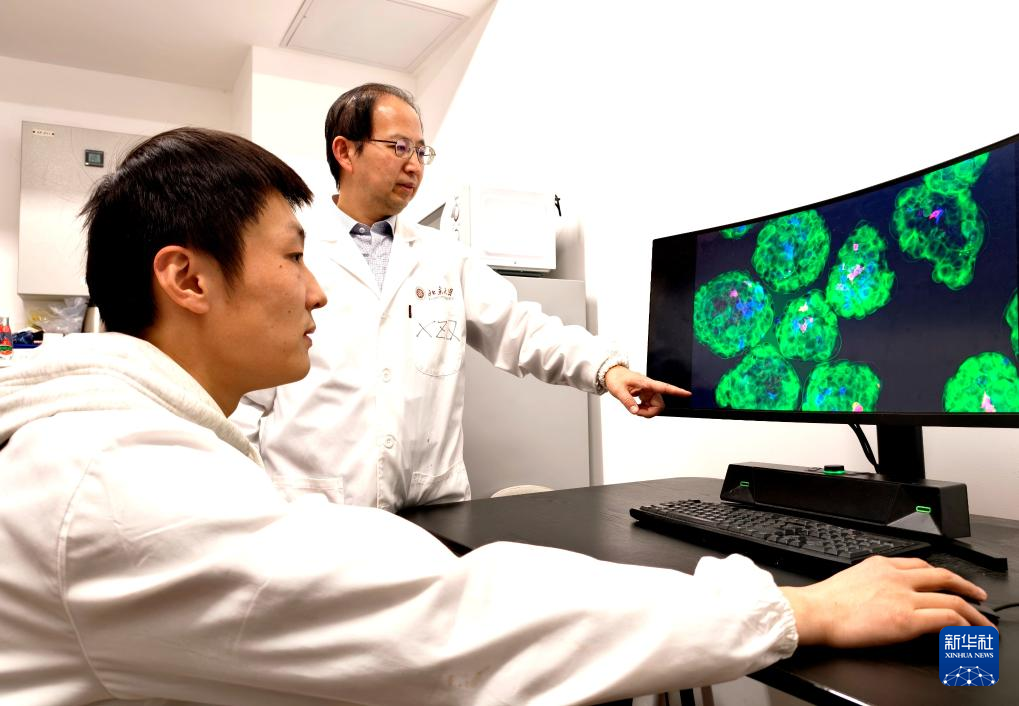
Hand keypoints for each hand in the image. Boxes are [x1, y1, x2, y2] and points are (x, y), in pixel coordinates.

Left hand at [603, 365, 690, 417]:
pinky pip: (649, 406)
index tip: (688, 394)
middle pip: (659, 405)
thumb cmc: (616, 378)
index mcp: (646, 384)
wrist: (612, 374)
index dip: (677, 391)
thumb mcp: (618, 390)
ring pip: (655, 407)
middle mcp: (650, 388)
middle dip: (650, 412)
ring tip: (633, 408)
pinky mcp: (645, 395)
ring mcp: (648, 392)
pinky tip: (635, 407)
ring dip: (645, 412)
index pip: (665, 387)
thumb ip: (627, 401)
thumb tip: (635, 411)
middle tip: (635, 411)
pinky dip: (643, 410)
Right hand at [780, 556, 993, 647]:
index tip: (948, 583)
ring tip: (981, 624)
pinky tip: (965, 633)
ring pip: (952, 599)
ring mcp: (904, 597)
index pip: (920, 565)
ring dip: (972, 613)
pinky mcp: (908, 619)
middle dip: (965, 586)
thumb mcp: (852, 581)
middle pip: (943, 576)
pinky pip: (946, 619)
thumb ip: (873, 584)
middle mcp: (896, 576)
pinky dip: (961, 626)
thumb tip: (885, 599)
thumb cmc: (824, 603)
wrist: (815, 612)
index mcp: (881, 565)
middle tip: (977, 596)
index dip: (940, 576)